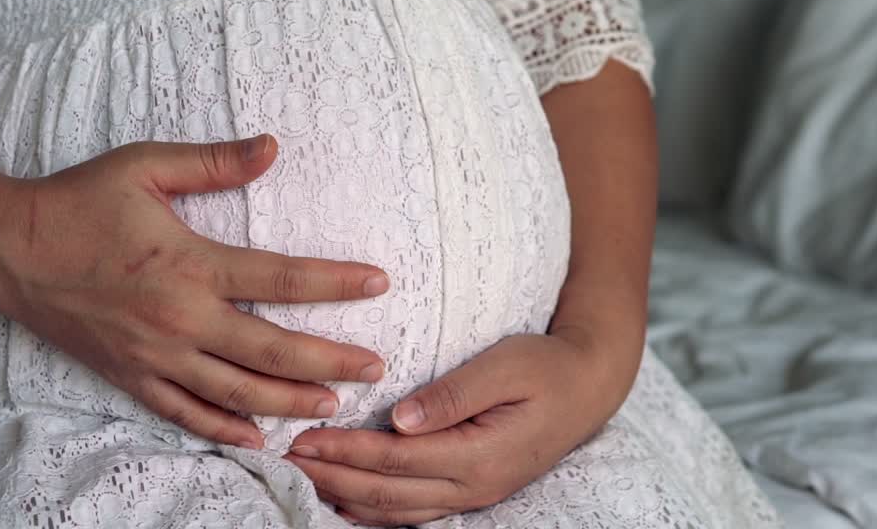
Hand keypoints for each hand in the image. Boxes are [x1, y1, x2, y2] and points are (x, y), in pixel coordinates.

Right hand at [0, 135, 388, 448]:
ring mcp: (154, 355)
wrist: (6, 248)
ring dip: (289, 400)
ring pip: (236, 391)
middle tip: (374, 367)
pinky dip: (224, 428)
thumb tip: (273, 147)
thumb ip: (214, 162)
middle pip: (271, 349)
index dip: (336, 282)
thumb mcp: (146, 165)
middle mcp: (179, 318)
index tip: (379, 283)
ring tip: (332, 405)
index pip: (282, 277)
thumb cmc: (78, 201)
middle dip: (330, 361)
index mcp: (191, 263)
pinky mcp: (130, 376)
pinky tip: (258, 437)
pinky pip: (184, 412)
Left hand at [284, 332, 626, 525]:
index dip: (346, 452)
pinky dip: (375, 510)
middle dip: (333, 478)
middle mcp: (474, 485)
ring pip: (397, 511)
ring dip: (347, 497)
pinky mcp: (473, 489)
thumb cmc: (547, 367)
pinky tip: (347, 501)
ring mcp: (475, 494)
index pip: (396, 459)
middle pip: (388, 493)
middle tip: (286, 459)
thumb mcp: (505, 365)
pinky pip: (415, 512)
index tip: (304, 437)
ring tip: (304, 478)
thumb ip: (453, 393)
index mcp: (479, 454)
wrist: (590, 385)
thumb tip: (401, 417)